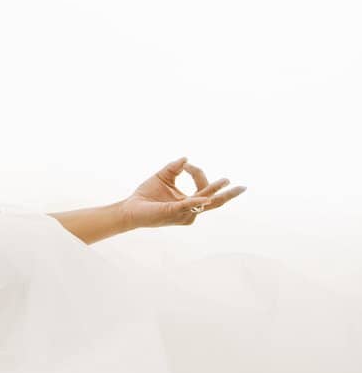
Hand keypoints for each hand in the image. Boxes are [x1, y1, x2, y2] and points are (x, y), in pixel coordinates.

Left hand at [120, 156, 246, 230]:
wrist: (130, 208)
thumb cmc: (146, 195)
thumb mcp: (163, 176)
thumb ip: (174, 168)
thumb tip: (186, 158)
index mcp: (189, 203)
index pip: (204, 187)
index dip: (198, 173)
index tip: (188, 165)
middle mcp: (190, 210)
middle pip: (214, 202)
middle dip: (229, 194)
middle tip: (243, 187)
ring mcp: (183, 214)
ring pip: (204, 202)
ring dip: (214, 190)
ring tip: (226, 182)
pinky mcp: (172, 213)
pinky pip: (187, 206)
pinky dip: (196, 201)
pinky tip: (203, 198)